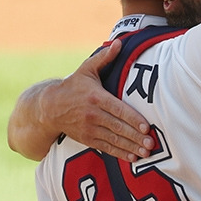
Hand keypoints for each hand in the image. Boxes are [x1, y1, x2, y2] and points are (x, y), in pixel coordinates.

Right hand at [43, 40, 154, 160]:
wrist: (49, 108)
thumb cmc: (73, 87)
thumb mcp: (86, 70)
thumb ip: (104, 58)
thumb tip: (119, 42)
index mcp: (96, 97)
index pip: (117, 109)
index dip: (132, 119)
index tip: (146, 126)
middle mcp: (93, 114)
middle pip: (118, 127)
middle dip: (135, 137)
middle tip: (151, 143)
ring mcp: (89, 128)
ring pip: (114, 140)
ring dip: (130, 147)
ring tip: (146, 152)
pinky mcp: (87, 139)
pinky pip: (106, 147)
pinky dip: (120, 153)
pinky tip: (132, 158)